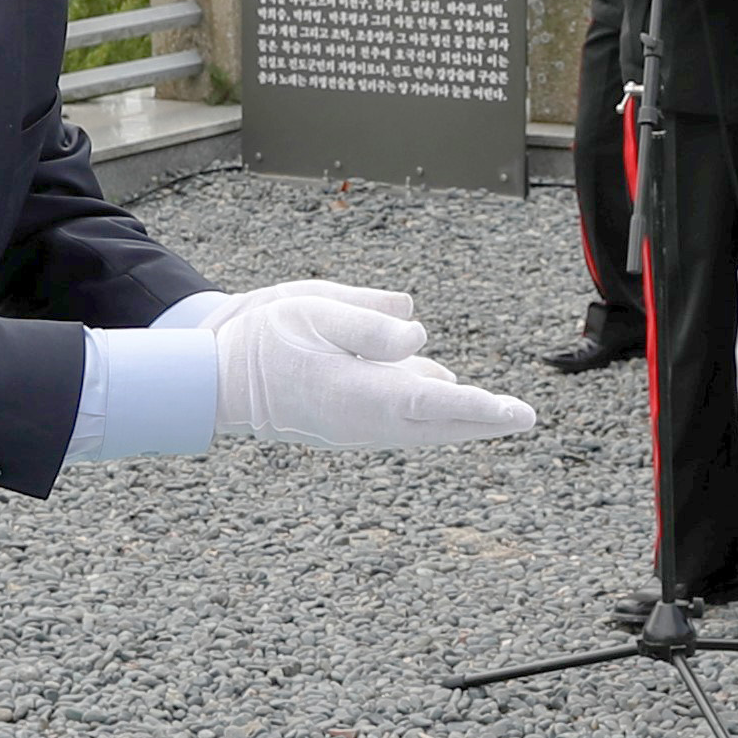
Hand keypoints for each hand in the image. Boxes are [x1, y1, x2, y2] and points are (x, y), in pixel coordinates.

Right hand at [210, 284, 539, 448]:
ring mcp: (355, 427)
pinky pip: (401, 420)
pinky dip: (432, 412)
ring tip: (502, 414)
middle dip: (484, 421)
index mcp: (356, 392)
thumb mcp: (312, 310)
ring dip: (462, 420)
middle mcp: (362, 420)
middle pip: (437, 424)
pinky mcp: (347, 422)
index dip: (479, 408)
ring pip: (421, 426)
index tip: (516, 412)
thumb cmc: (259, 338)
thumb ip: (369, 323)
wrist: (212, 380)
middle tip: (526, 418)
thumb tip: (418, 336)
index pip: (432, 401)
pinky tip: (445, 392)